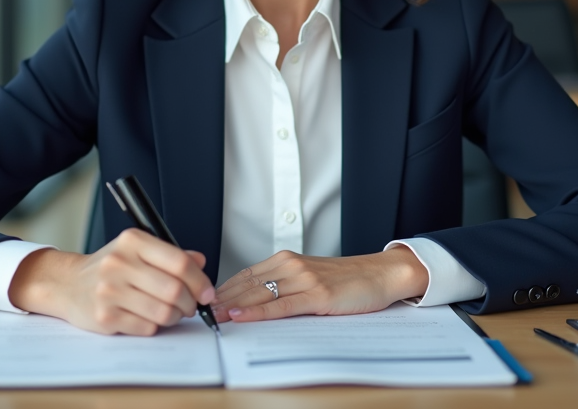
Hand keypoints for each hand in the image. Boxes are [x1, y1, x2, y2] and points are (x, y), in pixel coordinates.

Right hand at [7, 228, 215, 335]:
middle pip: (174, 290)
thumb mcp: (138, 251)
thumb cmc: (110, 268)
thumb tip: (201, 262)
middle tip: (191, 306)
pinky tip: (148, 318)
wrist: (68, 284)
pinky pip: (146, 327)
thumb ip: (171, 255)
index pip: (179, 262)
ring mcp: (109, 290)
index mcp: (133, 241)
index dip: (200, 281)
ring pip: (163, 312)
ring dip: (175, 317)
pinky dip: (155, 326)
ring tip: (172, 313)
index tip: (207, 293)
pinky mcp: (104, 316)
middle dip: (190, 303)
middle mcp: (119, 263)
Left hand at [211, 245, 428, 322]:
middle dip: (220, 299)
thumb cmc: (347, 280)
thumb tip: (253, 302)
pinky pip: (281, 306)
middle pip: (246, 284)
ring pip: (259, 294)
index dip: (222, 289)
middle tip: (197, 311)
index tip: (203, 301)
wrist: (380, 274)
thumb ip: (283, 285)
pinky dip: (258, 313)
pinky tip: (242, 318)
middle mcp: (291, 265)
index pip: (244, 275)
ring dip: (232, 307)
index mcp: (286, 260)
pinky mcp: (317, 296)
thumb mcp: (309, 277)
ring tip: (210, 317)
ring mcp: (304, 279)